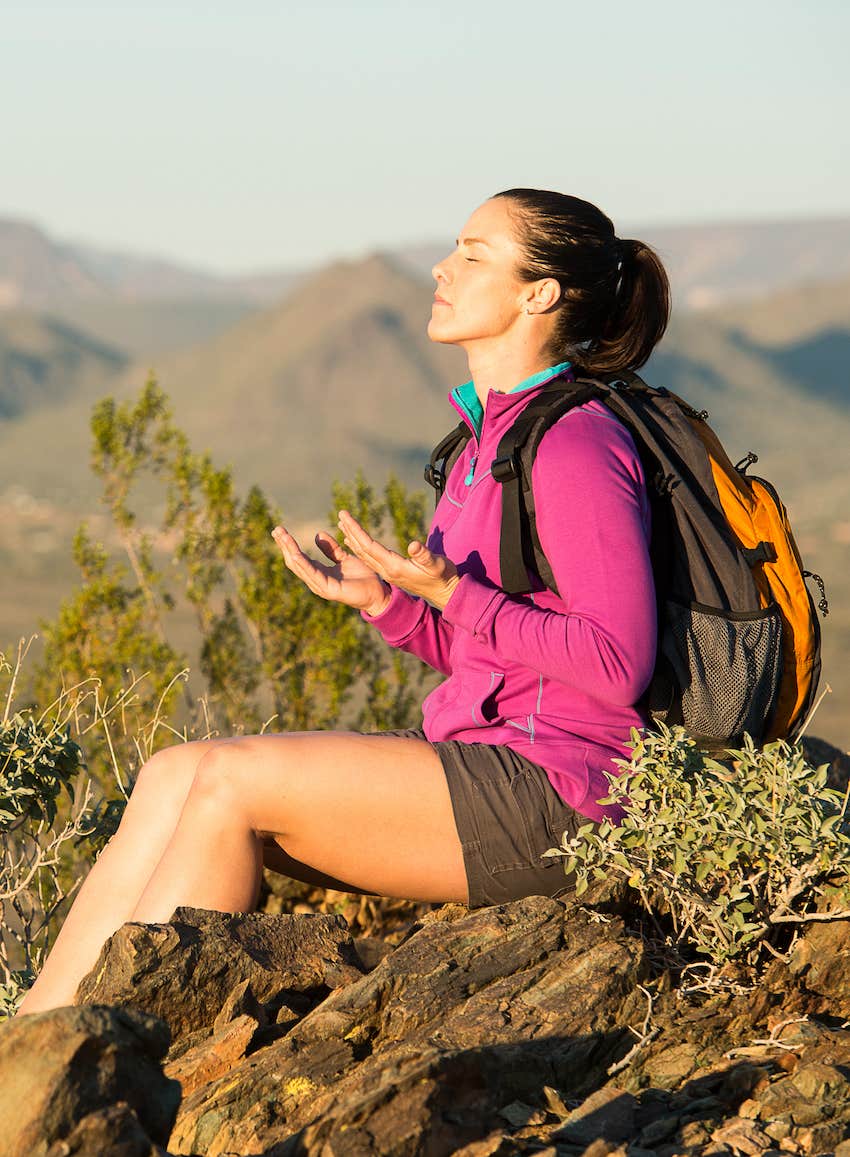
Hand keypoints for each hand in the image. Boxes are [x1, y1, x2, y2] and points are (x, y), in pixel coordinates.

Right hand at [272, 525, 391, 615]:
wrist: (378, 593)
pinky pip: (313, 575)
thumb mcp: (344, 558)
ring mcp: (321, 586)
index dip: (289, 544)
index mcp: (320, 573)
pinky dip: (303, 564)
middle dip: (285, 545)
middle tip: (276, 530)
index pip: (299, 557)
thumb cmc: (362, 578)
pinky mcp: (328, 590)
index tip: (280, 530)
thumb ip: (331, 549)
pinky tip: (295, 554)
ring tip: (282, 537)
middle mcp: (317, 580)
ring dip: (290, 551)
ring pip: (300, 566)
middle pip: (295, 561)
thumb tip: (317, 534)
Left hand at [337, 510, 459, 609]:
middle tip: (341, 514)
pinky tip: (354, 541)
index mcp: (394, 567)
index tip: (345, 516)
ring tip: (342, 524)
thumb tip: (413, 545)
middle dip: (351, 531)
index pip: (369, 546)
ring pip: (364, 554)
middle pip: (362, 549)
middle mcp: (387, 570)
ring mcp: (388, 572)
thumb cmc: (443, 577)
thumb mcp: (437, 564)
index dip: (356, 530)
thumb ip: (424, 555)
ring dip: (352, 538)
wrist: (445, 594)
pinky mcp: (391, 571)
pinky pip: (369, 558)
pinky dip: (359, 547)